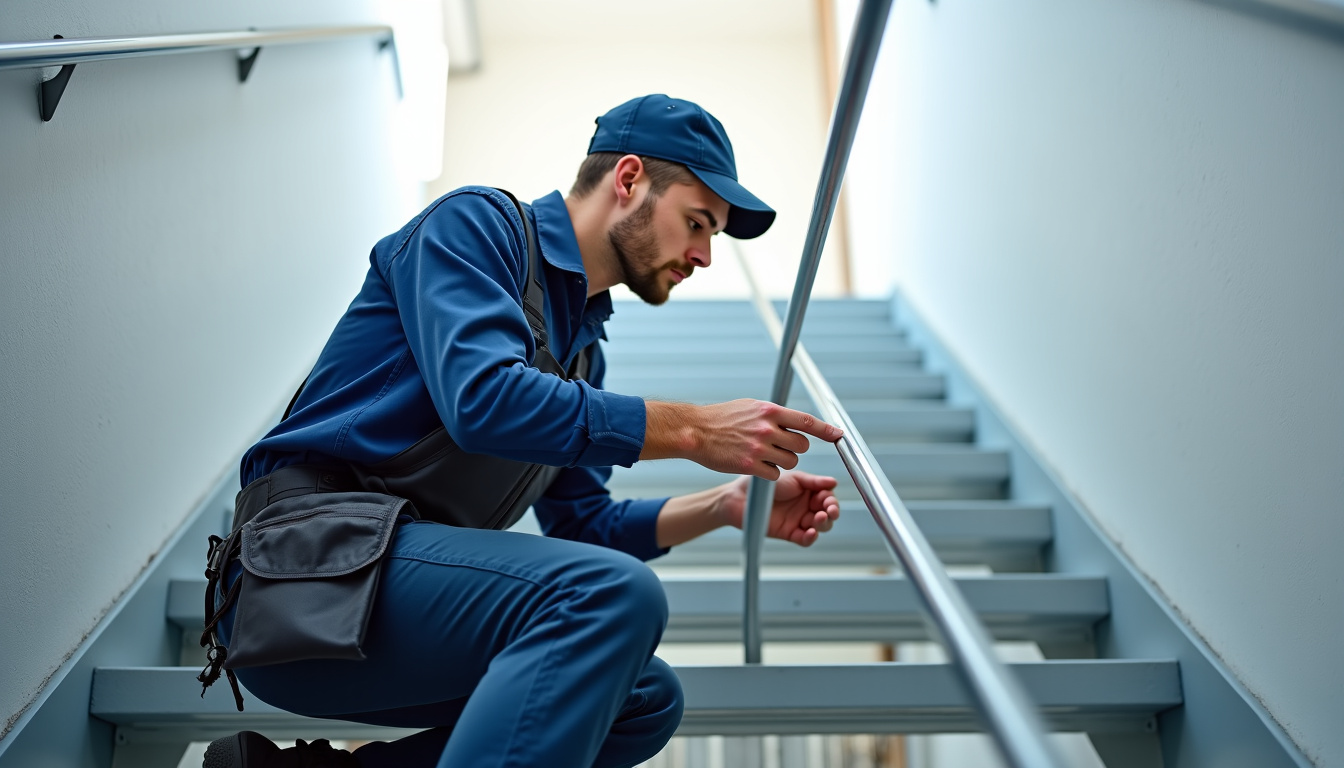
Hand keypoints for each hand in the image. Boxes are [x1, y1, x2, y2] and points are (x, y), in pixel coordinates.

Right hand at [644, 399, 841, 479]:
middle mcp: (767, 429)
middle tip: (782, 448)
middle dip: (796, 450)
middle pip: (802, 446)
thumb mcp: (750, 407)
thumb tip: (792, 419)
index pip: (806, 421)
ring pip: (791, 462)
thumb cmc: (721, 418)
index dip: (826, 430)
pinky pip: (775, 475)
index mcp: (769, 411)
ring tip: (767, 457)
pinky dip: (770, 474)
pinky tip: (758, 467)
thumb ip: (772, 414)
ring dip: (784, 463)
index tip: (839, 435)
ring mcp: (759, 448)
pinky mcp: (750, 466)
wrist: (695, 431)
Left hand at [720, 471, 840, 546]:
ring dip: (823, 524)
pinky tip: (810, 532)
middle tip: (829, 511)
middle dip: (831, 513)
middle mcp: (805, 507)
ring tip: (818, 518)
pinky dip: (810, 538)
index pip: (827, 498)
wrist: (740, 498)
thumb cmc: (764, 485)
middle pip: (827, 514)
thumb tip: (833, 482)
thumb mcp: (793, 478)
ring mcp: (798, 521)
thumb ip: (813, 482)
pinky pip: (805, 539)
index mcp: (808, 492)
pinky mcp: (789, 533)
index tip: (829, 502)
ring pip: (819, 527)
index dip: (831, 501)